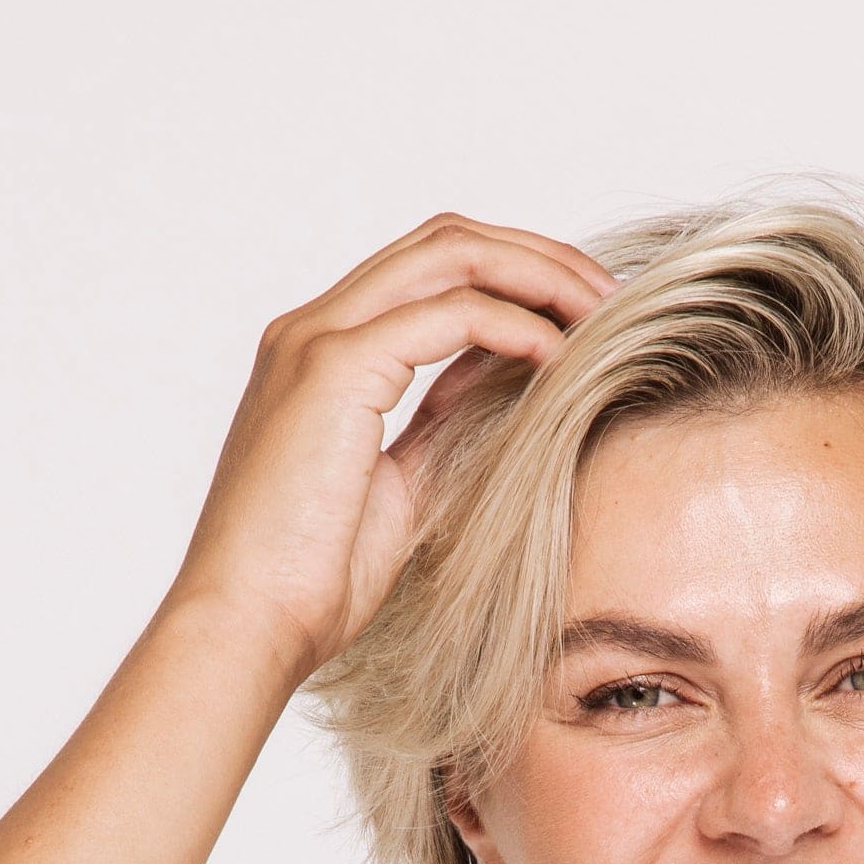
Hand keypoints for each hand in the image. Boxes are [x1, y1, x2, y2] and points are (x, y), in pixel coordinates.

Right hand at [162, 211, 611, 690]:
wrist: (250, 622)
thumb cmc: (312, 582)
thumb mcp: (400, 489)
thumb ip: (442, 427)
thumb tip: (508, 389)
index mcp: (322, 353)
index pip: (429, 273)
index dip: (513, 279)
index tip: (583, 318)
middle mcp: (313, 328)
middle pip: (446, 240)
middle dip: (538, 258)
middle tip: (613, 298)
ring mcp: (318, 338)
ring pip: (450, 253)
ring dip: (539, 274)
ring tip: (603, 313)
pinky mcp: (334, 366)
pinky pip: (451, 313)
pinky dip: (516, 324)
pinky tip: (562, 357)